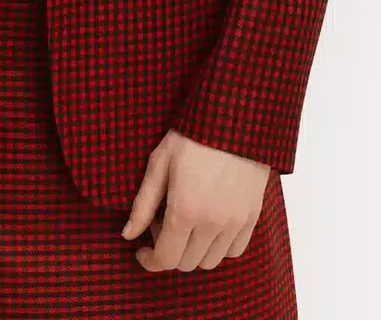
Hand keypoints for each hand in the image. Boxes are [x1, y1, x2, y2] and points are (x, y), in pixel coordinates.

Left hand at [121, 128, 270, 271]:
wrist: (234, 118)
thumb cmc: (192, 135)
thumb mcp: (159, 163)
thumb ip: (142, 204)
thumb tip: (128, 234)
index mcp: (185, 211)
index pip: (166, 259)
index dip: (150, 261)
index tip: (142, 250)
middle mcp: (212, 224)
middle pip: (187, 263)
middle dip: (169, 250)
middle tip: (162, 221)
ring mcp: (235, 223)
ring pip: (211, 261)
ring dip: (194, 250)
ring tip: (187, 220)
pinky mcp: (252, 217)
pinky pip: (235, 250)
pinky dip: (219, 246)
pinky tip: (210, 223)